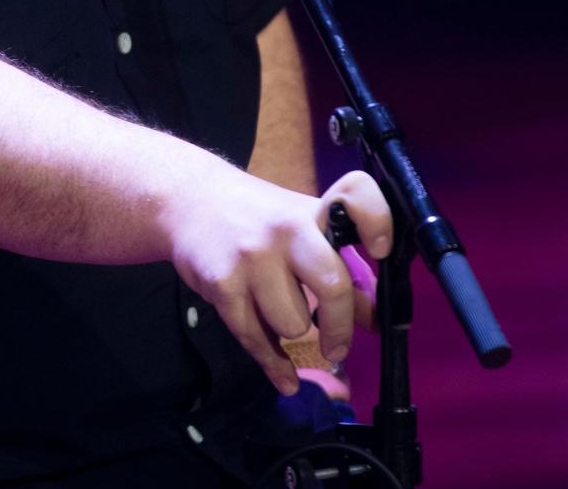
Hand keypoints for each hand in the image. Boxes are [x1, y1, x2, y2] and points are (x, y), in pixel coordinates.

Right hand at [166, 168, 391, 394]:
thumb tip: (374, 317)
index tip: (380, 250)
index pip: (356, 196)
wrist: (187, 201)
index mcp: (311, 211)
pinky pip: (257, 341)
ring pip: (294, 325)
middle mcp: (286, 228)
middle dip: (339, 328)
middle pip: (333, 286)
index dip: (377, 222)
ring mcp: (252, 255)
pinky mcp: (223, 283)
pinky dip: (273, 363)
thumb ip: (339, 265)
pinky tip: (283, 371)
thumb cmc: (254, 217)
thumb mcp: (298, 226)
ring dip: (290, 330)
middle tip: (337, 347)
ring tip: (277, 313)